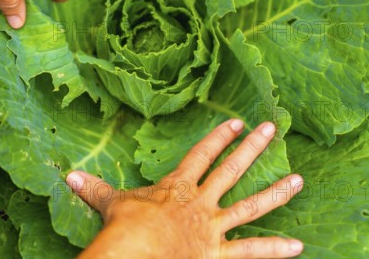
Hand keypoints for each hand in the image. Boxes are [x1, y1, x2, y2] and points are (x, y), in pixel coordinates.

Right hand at [67, 119, 304, 257]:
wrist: (136, 251)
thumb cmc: (125, 228)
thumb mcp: (111, 204)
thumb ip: (94, 189)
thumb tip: (68, 175)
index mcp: (178, 186)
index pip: (203, 154)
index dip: (219, 137)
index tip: (237, 122)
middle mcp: (202, 202)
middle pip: (232, 169)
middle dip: (252, 148)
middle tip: (273, 129)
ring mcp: (213, 227)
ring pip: (251, 206)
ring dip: (277, 192)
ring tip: (300, 180)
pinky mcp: (218, 254)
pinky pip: (251, 252)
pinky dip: (275, 249)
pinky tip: (299, 247)